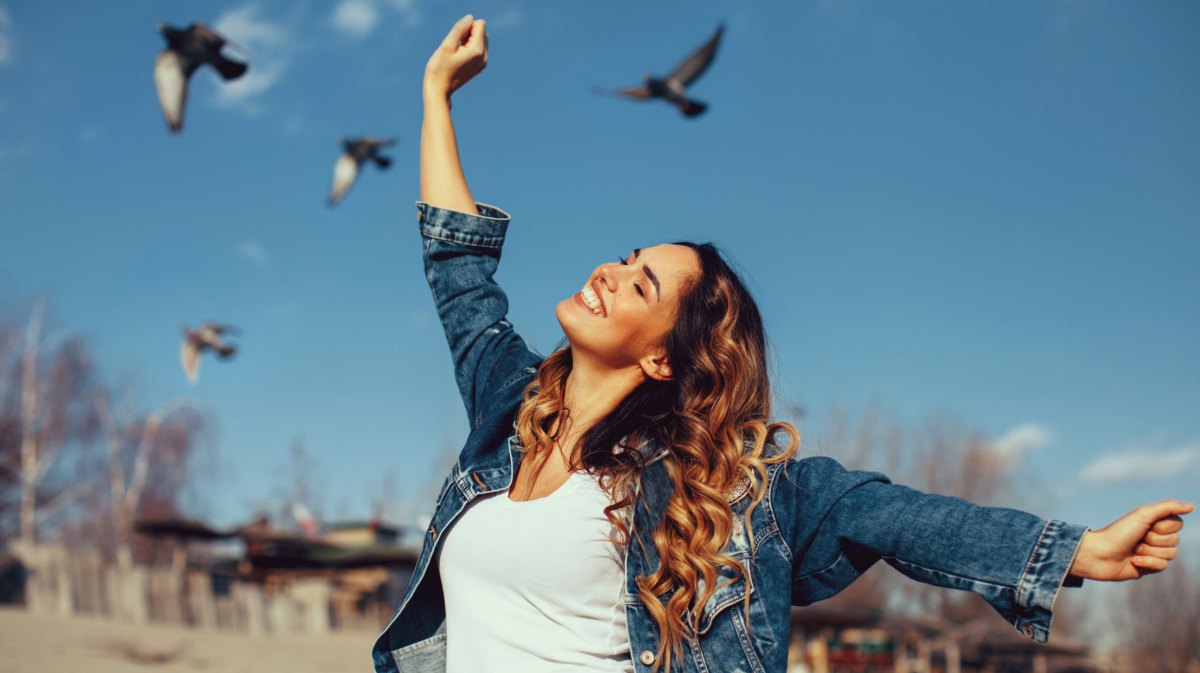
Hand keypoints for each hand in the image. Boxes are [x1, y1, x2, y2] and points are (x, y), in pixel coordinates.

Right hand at [425, 15, 487, 100]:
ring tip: (457, 52)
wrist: (439, 90)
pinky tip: (459, 57)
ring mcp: (483, 63)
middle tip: (456, 46)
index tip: (456, 39)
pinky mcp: (480, 67)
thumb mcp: (446, 45)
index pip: (480, 25)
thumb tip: (470, 18)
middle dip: (469, 33)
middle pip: (482, 31)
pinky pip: (479, 49)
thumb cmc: (439, 68)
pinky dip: (470, 48)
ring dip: (469, 40)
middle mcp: (484, 57)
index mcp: (477, 50)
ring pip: (481, 40)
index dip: (466, 27)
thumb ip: (459, 29)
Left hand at [1068, 499, 1193, 580]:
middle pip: (1175, 539)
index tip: (1146, 525)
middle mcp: (1155, 536)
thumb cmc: (1119, 532)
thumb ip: (1168, 507)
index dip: (1163, 526)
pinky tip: (1133, 561)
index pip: (1177, 523)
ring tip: (1133, 550)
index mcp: (1153, 522)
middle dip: (1155, 539)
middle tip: (1137, 538)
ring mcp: (1152, 552)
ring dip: (1150, 551)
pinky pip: (1163, 566)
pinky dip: (1148, 562)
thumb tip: (1192, 506)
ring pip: (1171, 554)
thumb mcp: (1143, 515)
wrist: (1100, 554)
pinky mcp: (1149, 567)